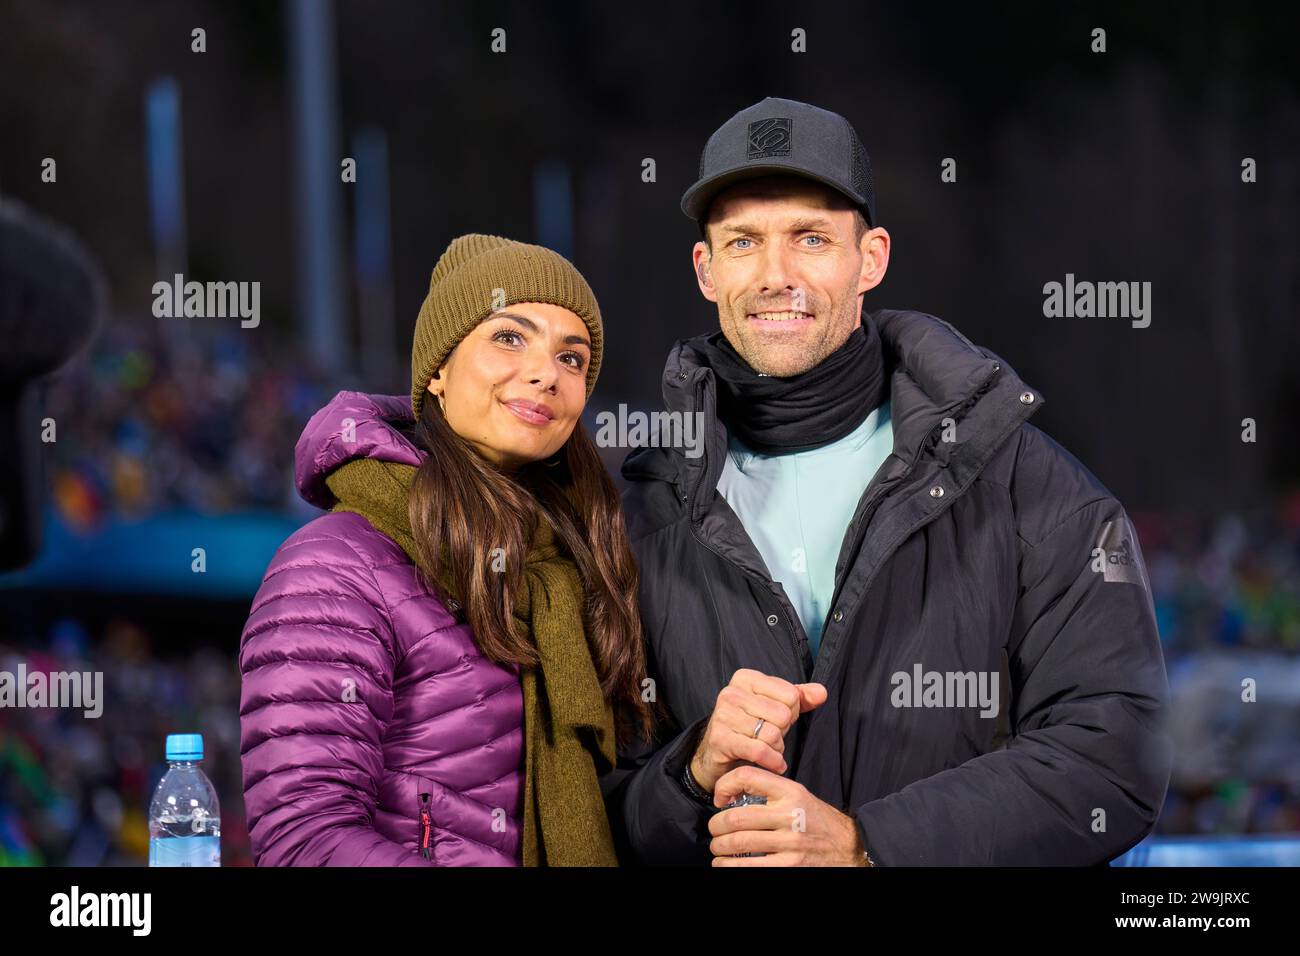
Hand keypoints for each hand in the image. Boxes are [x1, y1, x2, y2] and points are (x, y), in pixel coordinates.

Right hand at [688, 669, 826, 793]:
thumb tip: (822, 692)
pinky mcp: (720, 739)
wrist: (717, 752)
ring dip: (777, 748)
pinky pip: (760, 751)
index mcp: (746, 678)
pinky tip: (774, 764)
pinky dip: (773, 761)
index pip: (791, 695)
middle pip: (783, 715)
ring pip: (773, 734)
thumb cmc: (749, 725)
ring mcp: (723, 715)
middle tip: (771, 735)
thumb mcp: (775, 706)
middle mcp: (731, 692)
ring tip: (768, 748)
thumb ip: (800, 697)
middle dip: (783, 731)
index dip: (791, 712)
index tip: (777, 719)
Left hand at [708, 766, 867, 866]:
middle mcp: (790, 815)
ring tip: (717, 849)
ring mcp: (790, 843)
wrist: (849, 847)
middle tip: (714, 830)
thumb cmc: (818, 821)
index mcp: (790, 791)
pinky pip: (750, 867)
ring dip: (719, 848)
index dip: (725, 785)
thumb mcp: (799, 796)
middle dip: (716, 826)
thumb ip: (770, 792)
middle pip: (736, 817)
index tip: (720, 798)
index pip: (747, 776)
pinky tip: (725, 866)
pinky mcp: (790, 866)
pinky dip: (729, 867)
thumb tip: (732, 795)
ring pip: (738, 843)